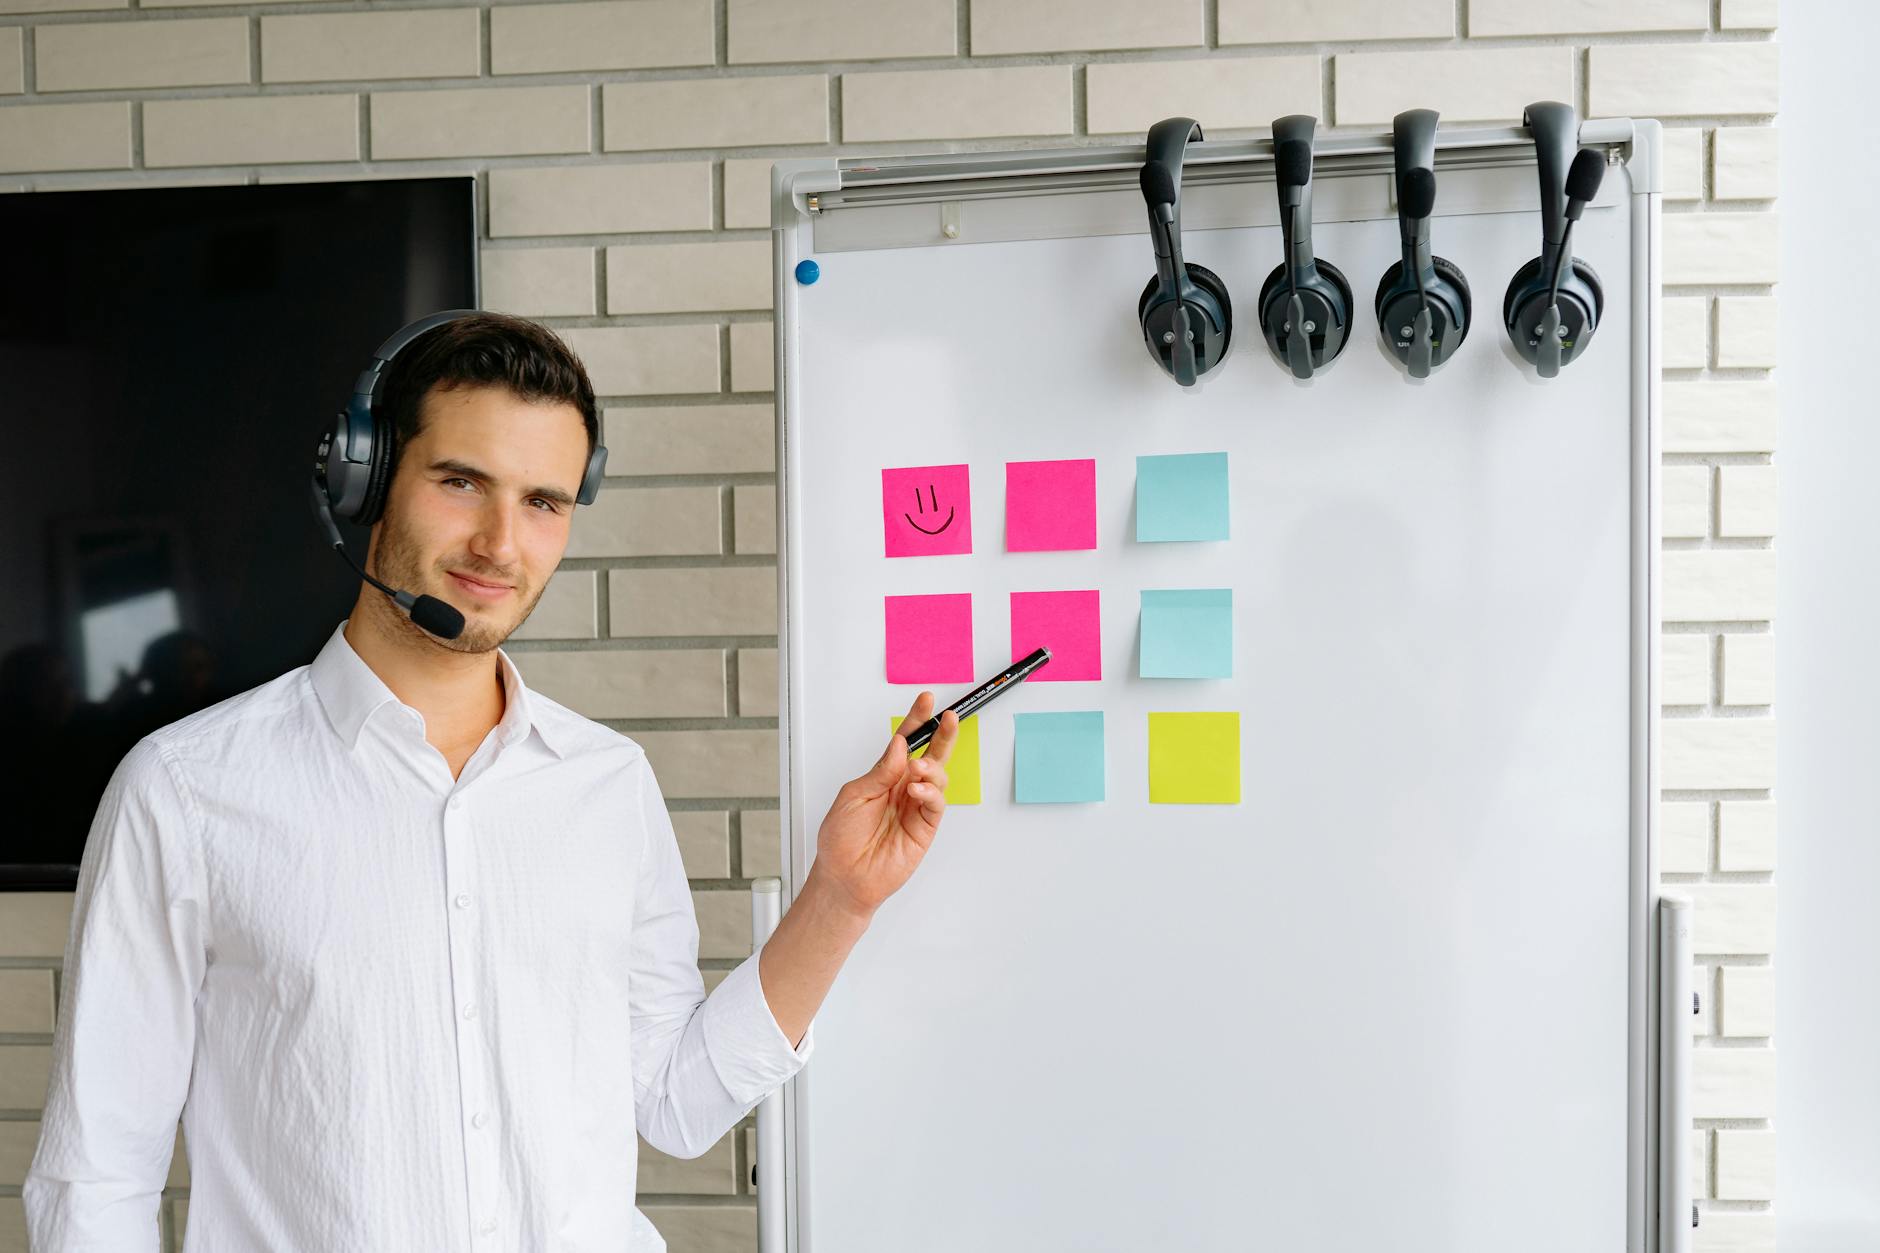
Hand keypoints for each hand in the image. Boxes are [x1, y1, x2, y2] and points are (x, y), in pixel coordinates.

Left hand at [808, 692, 958, 919]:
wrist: (844, 878)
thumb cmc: (841, 840)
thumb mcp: (853, 796)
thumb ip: (880, 772)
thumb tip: (900, 746)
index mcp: (884, 776)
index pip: (905, 743)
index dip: (916, 721)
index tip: (926, 701)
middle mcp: (902, 789)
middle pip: (930, 755)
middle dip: (942, 735)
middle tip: (948, 718)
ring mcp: (915, 808)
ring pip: (937, 778)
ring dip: (931, 768)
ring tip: (917, 770)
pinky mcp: (924, 828)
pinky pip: (935, 804)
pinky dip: (930, 793)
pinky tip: (916, 790)